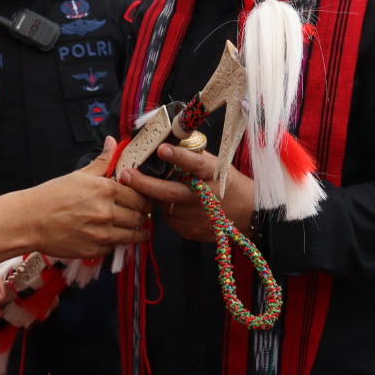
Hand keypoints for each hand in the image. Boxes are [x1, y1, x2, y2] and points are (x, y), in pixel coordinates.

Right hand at [27, 137, 152, 257]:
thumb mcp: (79, 175)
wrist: (30, 221)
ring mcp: (102, 233)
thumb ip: (102, 161)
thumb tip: (113, 142)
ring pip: (133, 234)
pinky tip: (116, 237)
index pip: (140, 195)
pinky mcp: (95, 250)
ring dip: (138, 231)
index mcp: (105, 190)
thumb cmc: (52, 196)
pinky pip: (116, 247)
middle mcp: (107, 212)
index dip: (145, 197)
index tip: (145, 199)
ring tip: (138, 229)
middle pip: (140, 215)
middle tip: (142, 214)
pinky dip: (118, 242)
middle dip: (143, 214)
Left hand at [119, 143, 253, 243]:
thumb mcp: (217, 165)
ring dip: (152, 195)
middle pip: (169, 192)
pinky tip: (169, 203)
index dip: (178, 157)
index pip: (195, 164)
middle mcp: (203, 197)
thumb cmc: (228, 184)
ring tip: (141, 186)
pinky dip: (165, 209)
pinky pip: (169, 218)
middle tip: (125, 174)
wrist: (248, 215)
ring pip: (163, 205)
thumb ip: (194, 157)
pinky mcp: (190, 231)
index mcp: (212, 175)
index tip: (161, 149)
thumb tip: (168, 142)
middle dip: (144, 183)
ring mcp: (196, 217)